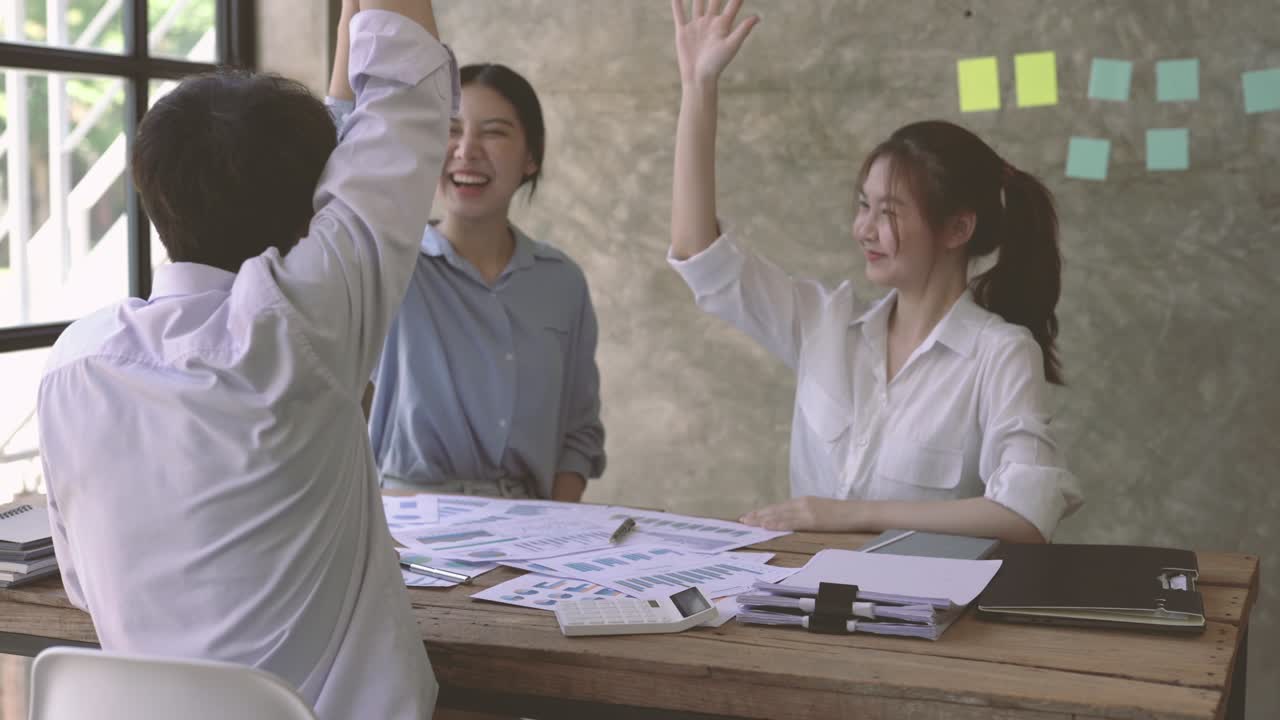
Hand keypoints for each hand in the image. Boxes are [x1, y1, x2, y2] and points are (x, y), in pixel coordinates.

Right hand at [672, 0, 759, 86]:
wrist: (699, 77)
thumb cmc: (717, 64)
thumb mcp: (731, 46)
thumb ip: (742, 30)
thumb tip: (757, 17)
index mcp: (723, 24)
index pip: (732, 3)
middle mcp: (710, 22)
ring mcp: (696, 25)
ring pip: (697, 2)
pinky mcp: (683, 30)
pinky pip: (679, 13)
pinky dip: (677, 3)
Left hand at [739, 496, 864, 531]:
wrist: (858, 513)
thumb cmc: (841, 514)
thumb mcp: (819, 511)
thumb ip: (804, 515)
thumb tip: (790, 522)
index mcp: (803, 501)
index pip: (778, 506)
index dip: (763, 511)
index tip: (749, 515)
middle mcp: (802, 503)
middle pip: (775, 509)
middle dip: (757, 514)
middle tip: (742, 520)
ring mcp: (807, 510)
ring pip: (780, 514)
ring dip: (762, 518)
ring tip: (749, 522)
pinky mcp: (813, 519)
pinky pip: (792, 522)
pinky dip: (778, 522)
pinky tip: (767, 525)